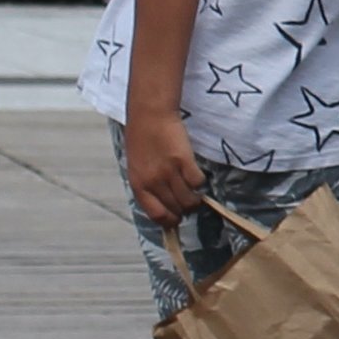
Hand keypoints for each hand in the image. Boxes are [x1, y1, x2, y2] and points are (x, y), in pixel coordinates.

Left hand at [125, 110, 205, 226]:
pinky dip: (200, 182)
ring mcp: (168, 172)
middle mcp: (153, 182)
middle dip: (184, 210)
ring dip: (196, 199)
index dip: (169, 221)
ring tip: (196, 193)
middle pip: (176, 208)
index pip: (157, 214)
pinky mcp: (184, 160)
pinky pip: (198, 181)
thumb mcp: (137, 168)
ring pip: (189, 199)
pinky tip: (196, 174)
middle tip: (189, 203)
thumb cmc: (142, 141)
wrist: (149, 117)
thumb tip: (164, 204)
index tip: (177, 220)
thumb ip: (148, 186)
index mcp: (139, 186)